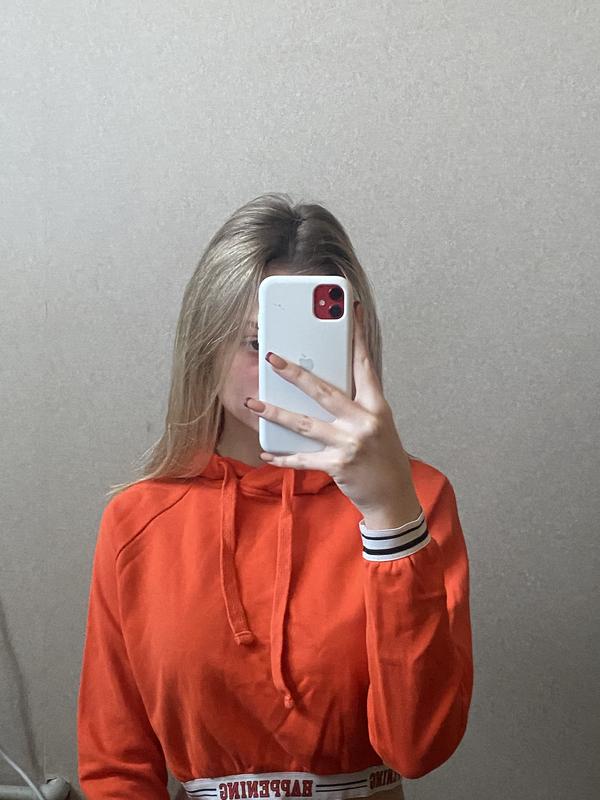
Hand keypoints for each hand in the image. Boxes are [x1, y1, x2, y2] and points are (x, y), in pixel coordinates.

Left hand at [244, 302, 420, 525]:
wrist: (394, 498)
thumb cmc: (384, 459)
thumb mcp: (379, 425)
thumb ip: (356, 406)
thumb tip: (324, 387)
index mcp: (376, 406)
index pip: (364, 364)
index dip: (357, 336)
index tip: (350, 311)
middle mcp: (364, 421)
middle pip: (323, 391)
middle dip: (295, 373)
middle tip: (273, 358)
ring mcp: (350, 443)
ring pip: (304, 423)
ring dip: (276, 413)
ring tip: (254, 403)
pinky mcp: (338, 465)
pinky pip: (303, 458)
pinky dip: (283, 457)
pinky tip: (266, 452)